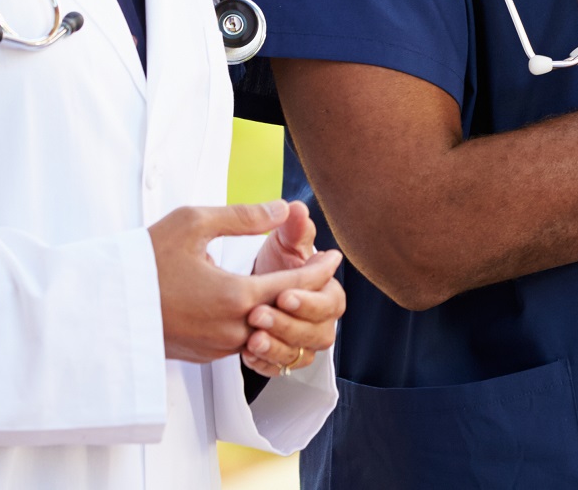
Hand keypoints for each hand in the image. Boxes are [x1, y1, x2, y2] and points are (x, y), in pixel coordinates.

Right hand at [149, 202, 343, 364]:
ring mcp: (217, 347)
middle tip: (321, 270)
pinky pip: (245, 343)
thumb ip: (244, 216)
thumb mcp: (194, 223)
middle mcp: (231, 329)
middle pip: (287, 315)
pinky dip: (260, 326)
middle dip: (309, 293)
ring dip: (284, 312)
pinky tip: (260, 306)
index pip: (295, 287)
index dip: (319, 270)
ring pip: (267, 332)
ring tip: (296, 288)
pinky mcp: (203, 355)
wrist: (103, 304)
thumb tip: (281, 208)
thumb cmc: (146, 258)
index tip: (334, 257)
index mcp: (234, 296)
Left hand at [241, 200, 346, 377]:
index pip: (330, 303)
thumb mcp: (283, 240)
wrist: (256, 284)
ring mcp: (303, 342)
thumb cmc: (275, 260)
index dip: (308, 301)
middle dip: (289, 326)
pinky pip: (279, 370)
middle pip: (319, 334)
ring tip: (252, 338)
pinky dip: (265, 363)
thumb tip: (295, 208)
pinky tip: (247, 352)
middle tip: (259, 315)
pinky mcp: (282, 357)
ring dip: (277, 348)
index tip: (283, 294)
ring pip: (300, 356)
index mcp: (328, 291)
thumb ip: (293, 228)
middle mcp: (321, 320)